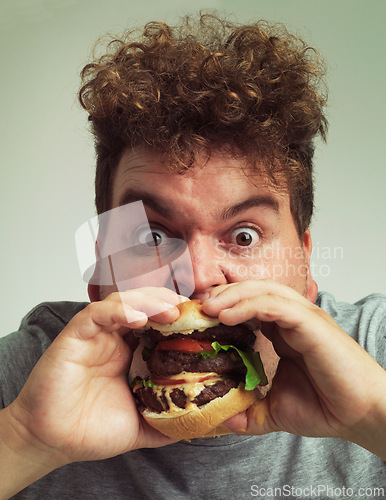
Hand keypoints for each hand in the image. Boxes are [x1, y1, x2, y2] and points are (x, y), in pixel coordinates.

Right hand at [7, 288, 185, 467]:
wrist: (54, 442)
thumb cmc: (91, 430)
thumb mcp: (142, 425)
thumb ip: (168, 420)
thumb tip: (200, 422)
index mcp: (131, 353)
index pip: (158, 322)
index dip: (180, 316)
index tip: (202, 319)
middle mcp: (115, 338)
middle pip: (144, 304)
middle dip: (168, 302)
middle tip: (189, 310)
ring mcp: (96, 335)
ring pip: (123, 301)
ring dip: (148, 300)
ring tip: (170, 310)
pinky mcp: (76, 336)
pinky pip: (97, 313)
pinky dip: (118, 309)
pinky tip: (137, 317)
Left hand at [202, 280, 385, 457]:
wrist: (360, 415)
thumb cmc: (326, 406)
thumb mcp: (275, 410)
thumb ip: (249, 411)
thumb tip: (222, 419)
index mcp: (283, 331)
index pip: (249, 305)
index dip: (223, 306)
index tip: (199, 318)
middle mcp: (293, 318)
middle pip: (253, 290)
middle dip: (223, 295)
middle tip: (198, 308)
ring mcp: (303, 318)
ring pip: (263, 290)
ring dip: (232, 295)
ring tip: (208, 308)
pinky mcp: (311, 324)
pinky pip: (276, 306)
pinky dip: (250, 306)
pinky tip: (229, 316)